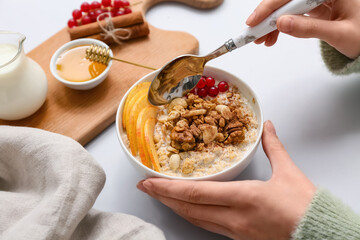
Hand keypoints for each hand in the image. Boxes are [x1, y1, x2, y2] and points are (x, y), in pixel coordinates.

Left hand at [137, 121, 315, 239]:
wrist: (320, 234)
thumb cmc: (305, 206)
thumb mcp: (288, 172)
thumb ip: (273, 147)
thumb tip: (269, 127)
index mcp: (243, 198)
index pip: (195, 193)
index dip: (167, 188)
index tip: (149, 181)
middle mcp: (234, 217)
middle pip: (188, 208)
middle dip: (162, 197)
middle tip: (144, 187)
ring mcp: (235, 231)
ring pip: (195, 219)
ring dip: (174, 206)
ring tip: (159, 196)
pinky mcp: (239, 238)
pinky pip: (208, 225)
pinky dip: (192, 215)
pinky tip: (186, 208)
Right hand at [246, 0, 359, 58]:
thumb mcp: (339, 34)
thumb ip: (310, 29)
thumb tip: (281, 24)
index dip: (271, 6)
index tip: (256, 20)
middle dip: (267, 16)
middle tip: (252, 32)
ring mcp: (316, 0)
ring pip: (286, 7)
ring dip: (271, 23)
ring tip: (261, 40)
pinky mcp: (312, 9)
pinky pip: (291, 15)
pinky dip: (280, 27)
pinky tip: (272, 37)